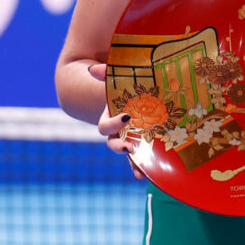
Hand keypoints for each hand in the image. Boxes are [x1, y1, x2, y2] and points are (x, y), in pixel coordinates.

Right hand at [90, 62, 145, 178]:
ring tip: (140, 172)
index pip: (105, 126)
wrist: (141, 92)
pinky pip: (142, 159)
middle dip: (119, 148)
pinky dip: (144, 168)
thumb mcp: (119, 79)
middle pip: (113, 144)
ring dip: (133, 163)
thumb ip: (107, 73)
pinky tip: (151, 176)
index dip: (112, 124)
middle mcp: (119, 132)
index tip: (126, 117)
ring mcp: (132, 139)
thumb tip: (92, 68)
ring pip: (128, 155)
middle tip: (129, 147)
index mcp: (111, 117)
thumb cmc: (128, 86)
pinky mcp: (145, 144)